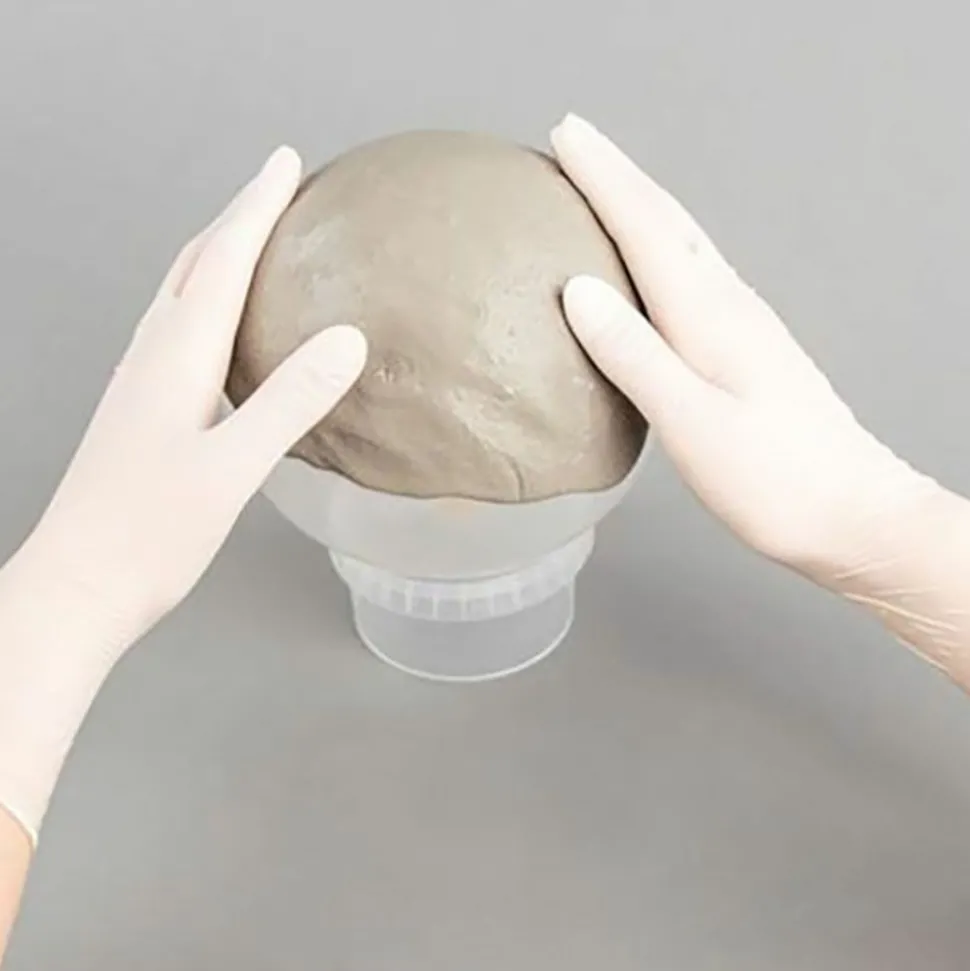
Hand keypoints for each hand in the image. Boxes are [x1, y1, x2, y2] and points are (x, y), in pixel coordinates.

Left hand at [28, 146, 366, 637]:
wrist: (79, 587)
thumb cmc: (149, 536)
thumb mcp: (231, 471)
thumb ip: (290, 402)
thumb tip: (347, 340)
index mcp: (174, 358)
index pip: (223, 261)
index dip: (256, 207)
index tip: (285, 163)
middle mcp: (151, 356)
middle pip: (196, 264)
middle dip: (237, 216)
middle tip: (277, 185)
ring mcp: (140, 382)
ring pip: (182, 292)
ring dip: (220, 253)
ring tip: (258, 236)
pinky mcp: (142, 409)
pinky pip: (179, 328)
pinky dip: (209, 299)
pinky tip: (229, 325)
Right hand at [551, 115, 938, 584]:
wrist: (851, 512)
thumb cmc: (773, 480)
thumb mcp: (692, 423)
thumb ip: (634, 355)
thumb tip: (579, 290)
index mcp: (710, 316)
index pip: (647, 227)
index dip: (603, 178)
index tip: (565, 137)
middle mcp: (729, 306)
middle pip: (669, 220)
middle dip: (618, 175)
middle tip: (575, 141)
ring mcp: (743, 324)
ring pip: (683, 242)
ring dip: (640, 205)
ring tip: (602, 186)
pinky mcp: (747, 348)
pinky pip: (693, 273)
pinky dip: (661, 246)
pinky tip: (652, 263)